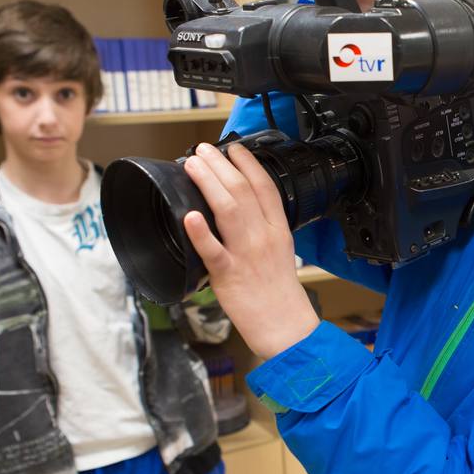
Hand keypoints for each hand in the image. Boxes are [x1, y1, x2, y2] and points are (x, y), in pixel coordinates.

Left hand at [182, 143, 319, 360]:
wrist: (284, 325)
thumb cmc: (278, 292)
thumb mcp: (281, 251)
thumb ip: (263, 229)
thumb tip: (240, 211)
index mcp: (277, 230)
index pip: (264, 187)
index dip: (248, 164)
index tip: (233, 149)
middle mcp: (263, 237)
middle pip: (243, 191)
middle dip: (221, 165)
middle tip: (203, 150)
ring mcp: (246, 254)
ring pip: (228, 210)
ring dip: (209, 183)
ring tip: (193, 165)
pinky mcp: (229, 274)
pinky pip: (213, 250)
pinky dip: (200, 232)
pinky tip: (189, 216)